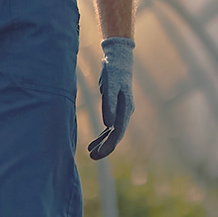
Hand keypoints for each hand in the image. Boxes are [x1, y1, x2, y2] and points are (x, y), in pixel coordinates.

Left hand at [88, 37, 133, 159]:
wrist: (118, 59)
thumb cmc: (114, 71)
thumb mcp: (110, 87)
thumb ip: (109, 105)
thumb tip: (108, 125)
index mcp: (126, 108)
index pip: (118, 131)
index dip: (110, 144)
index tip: (100, 154)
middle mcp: (125, 111)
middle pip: (116, 134)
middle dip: (106, 147)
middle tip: (93, 157)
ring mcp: (121, 110)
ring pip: (113, 132)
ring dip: (103, 142)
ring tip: (91, 153)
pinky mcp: (115, 107)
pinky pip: (110, 126)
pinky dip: (102, 134)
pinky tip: (94, 142)